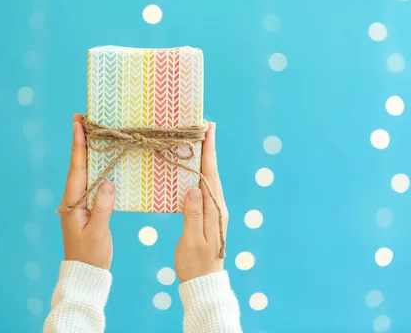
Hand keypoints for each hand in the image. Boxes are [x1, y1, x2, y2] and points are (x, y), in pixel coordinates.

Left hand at [58, 114, 114, 269]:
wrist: (85, 273)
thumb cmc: (92, 255)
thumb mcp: (98, 232)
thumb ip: (103, 207)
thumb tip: (108, 182)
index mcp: (73, 203)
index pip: (77, 168)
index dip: (78, 145)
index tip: (78, 123)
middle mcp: (73, 199)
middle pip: (77, 164)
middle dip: (80, 141)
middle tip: (83, 118)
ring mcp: (79, 203)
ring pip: (83, 171)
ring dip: (86, 150)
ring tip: (92, 131)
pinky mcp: (87, 207)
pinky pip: (90, 181)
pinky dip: (94, 166)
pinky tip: (101, 159)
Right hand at [175, 122, 227, 281]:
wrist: (204, 282)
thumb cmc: (195, 264)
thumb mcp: (192, 240)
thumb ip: (193, 215)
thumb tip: (193, 189)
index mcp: (215, 210)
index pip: (210, 174)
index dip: (209, 151)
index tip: (208, 130)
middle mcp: (218, 207)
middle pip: (212, 172)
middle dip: (208, 148)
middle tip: (204, 126)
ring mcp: (215, 210)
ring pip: (209, 178)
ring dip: (205, 159)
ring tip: (199, 140)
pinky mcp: (210, 215)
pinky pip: (205, 188)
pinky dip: (200, 174)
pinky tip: (193, 169)